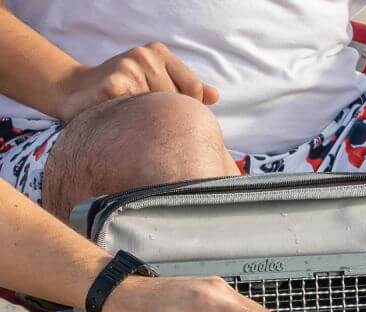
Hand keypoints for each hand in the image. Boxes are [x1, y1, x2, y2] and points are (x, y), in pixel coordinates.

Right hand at [57, 42, 219, 120]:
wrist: (74, 91)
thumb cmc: (122, 92)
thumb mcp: (155, 83)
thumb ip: (186, 89)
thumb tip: (215, 96)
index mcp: (158, 53)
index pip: (193, 90)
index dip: (185, 110)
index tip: (166, 117)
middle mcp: (145, 56)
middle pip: (178, 102)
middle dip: (167, 120)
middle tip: (148, 124)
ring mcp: (129, 68)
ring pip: (161, 112)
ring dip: (150, 125)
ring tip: (133, 123)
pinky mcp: (114, 86)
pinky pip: (140, 117)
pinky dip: (135, 128)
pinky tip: (124, 127)